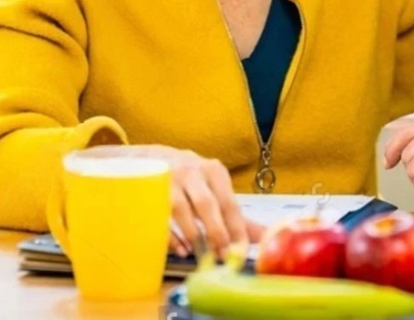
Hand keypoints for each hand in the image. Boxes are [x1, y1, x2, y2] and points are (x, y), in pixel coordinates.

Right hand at [89, 144, 265, 256]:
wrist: (152, 158)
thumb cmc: (191, 179)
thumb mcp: (215, 188)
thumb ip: (235, 214)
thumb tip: (265, 236)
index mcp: (214, 171)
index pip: (229, 202)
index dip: (236, 228)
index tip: (240, 249)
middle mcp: (192, 171)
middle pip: (206, 203)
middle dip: (216, 231)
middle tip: (223, 255)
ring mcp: (168, 179)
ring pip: (181, 208)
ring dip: (193, 233)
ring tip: (201, 253)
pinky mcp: (148, 190)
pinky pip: (158, 215)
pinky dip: (170, 235)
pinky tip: (181, 248)